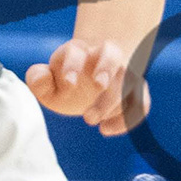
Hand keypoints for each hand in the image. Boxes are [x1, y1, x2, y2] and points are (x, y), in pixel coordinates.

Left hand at [25, 38, 147, 136]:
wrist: (90, 76)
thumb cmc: (65, 80)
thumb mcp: (48, 81)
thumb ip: (38, 79)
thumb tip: (41, 76)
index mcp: (79, 50)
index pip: (77, 51)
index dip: (72, 66)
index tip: (68, 84)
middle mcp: (104, 56)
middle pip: (111, 56)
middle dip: (104, 75)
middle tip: (88, 113)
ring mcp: (124, 72)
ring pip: (131, 79)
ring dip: (115, 103)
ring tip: (92, 122)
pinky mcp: (136, 90)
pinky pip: (141, 102)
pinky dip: (128, 118)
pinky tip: (105, 130)